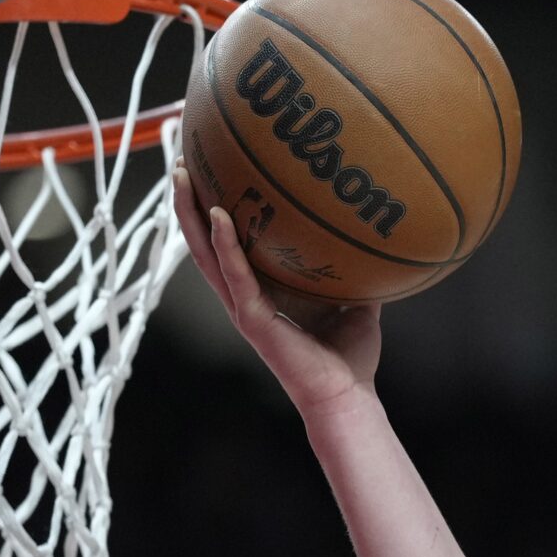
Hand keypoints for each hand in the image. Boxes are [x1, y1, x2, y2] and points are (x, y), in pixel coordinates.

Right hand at [170, 161, 382, 421]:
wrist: (346, 396)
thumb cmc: (349, 357)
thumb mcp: (356, 302)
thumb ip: (354, 270)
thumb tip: (375, 236)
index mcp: (261, 292)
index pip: (226, 245)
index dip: (212, 211)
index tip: (207, 170)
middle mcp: (244, 297)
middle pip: (203, 242)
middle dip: (188, 202)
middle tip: (181, 160)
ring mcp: (244, 308)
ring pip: (205, 254)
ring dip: (191, 214)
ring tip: (181, 175)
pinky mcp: (253, 319)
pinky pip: (234, 275)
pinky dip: (225, 245)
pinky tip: (219, 214)